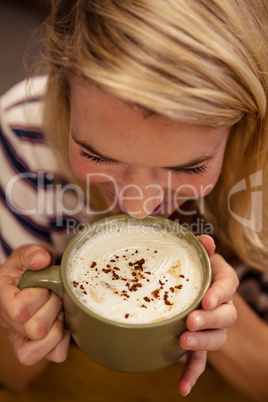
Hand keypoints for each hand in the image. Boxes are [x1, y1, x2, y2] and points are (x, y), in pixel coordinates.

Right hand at [0, 245, 69, 365]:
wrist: (25, 280)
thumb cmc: (26, 268)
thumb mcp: (27, 254)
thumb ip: (33, 253)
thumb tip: (41, 261)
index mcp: (3, 298)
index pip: (20, 310)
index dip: (39, 297)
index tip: (44, 285)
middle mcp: (8, 322)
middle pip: (34, 328)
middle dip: (53, 308)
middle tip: (54, 296)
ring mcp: (20, 338)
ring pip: (40, 348)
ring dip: (57, 327)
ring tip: (57, 312)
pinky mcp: (35, 348)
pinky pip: (54, 355)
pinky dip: (63, 341)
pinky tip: (62, 324)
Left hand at [178, 235, 238, 395]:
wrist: (182, 286)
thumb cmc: (189, 269)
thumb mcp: (193, 256)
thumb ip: (200, 248)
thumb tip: (206, 240)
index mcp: (221, 281)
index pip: (227, 286)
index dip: (219, 294)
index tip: (207, 299)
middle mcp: (221, 306)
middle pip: (226, 317)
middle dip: (210, 319)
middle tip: (191, 321)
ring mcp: (211, 328)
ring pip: (216, 338)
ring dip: (202, 343)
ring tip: (183, 343)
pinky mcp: (198, 345)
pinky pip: (199, 362)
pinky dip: (192, 374)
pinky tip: (182, 388)